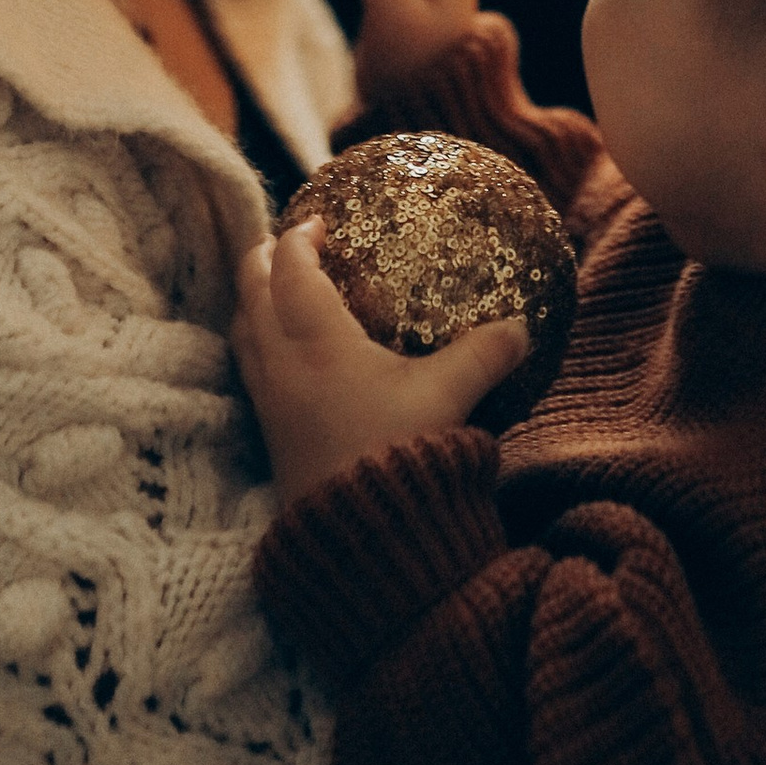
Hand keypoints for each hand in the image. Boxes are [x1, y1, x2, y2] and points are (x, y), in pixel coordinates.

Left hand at [233, 222, 529, 503]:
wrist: (361, 543)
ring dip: (254, 303)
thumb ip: (485, 354)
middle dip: (261, 260)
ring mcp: (268, 402)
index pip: (289, 267)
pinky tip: (291, 359)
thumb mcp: (449, 397)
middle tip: (287, 244)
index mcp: (315, 339)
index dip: (298, 237)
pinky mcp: (270, 436)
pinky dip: (261, 346)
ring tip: (280, 293)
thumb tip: (521, 326)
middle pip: (250, 291)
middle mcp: (280, 364)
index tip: (318, 221)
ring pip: (244, 332)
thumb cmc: (398, 454)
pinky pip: (251, 371)